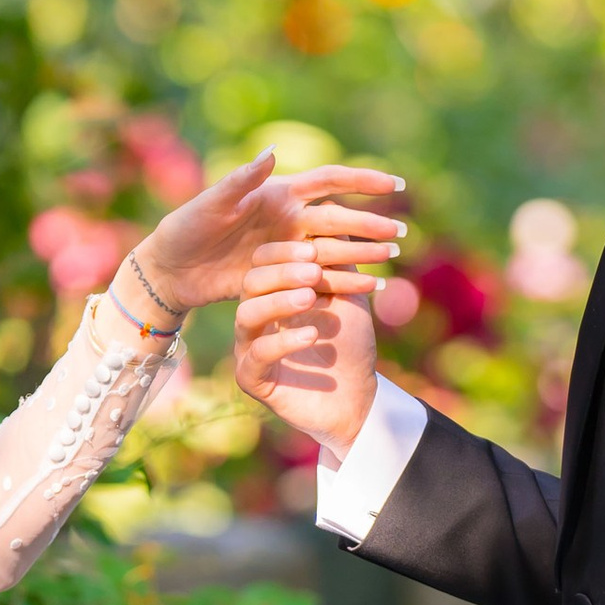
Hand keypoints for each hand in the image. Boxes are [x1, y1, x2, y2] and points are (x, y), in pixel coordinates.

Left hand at [128, 151, 406, 323]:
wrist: (172, 269)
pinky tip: (369, 289)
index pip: (329, 181)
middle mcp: (289, 219)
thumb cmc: (186, 228)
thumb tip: (273, 152)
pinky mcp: (281, 277)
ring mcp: (288, 249)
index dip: (362, 180)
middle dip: (371, 223)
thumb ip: (243, 180)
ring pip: (335, 249)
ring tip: (392, 257)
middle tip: (401, 233)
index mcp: (278, 194)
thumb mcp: (212, 204)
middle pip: (339, 218)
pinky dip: (344, 283)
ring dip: (364, 252)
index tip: (395, 184)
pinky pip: (319, 279)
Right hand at [232, 240, 381, 455]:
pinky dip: (285, 341)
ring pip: (247, 314)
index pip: (266, 261)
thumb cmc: (350, 344)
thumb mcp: (348, 294)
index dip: (287, 252)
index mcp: (273, 291)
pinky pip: (257, 355)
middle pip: (251, 282)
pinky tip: (312, 333)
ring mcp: (249, 347)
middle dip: (282, 273)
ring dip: (280, 301)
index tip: (314, 248)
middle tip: (314, 269)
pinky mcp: (252, 378)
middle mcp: (255, 316)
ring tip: (311, 297)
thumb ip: (337, 259)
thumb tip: (332, 207)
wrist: (358, 397)